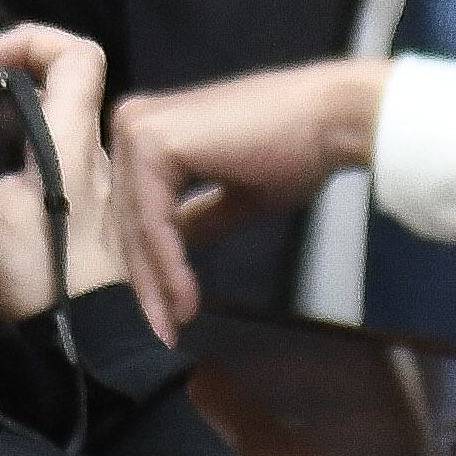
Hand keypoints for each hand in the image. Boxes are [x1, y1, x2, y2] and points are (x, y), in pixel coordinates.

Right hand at [0, 24, 123, 325]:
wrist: (88, 348)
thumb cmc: (40, 275)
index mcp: (73, 137)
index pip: (77, 53)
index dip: (30, 39)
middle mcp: (93, 152)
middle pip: (65, 86)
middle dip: (14, 81)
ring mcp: (96, 186)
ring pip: (61, 127)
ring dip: (18, 123)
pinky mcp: (91, 216)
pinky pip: (60, 164)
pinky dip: (26, 159)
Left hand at [109, 61, 389, 341]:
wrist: (328, 120)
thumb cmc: (291, 151)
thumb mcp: (232, 195)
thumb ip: (196, 220)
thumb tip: (169, 258)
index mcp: (146, 130)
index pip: (133, 209)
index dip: (145, 266)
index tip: (162, 315)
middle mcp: (131, 122)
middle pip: (127, 219)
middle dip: (144, 283)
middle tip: (159, 335)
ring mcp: (137, 129)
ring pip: (136, 225)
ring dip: (154, 284)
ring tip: (171, 329)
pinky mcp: (153, 142)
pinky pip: (154, 220)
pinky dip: (168, 265)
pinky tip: (185, 301)